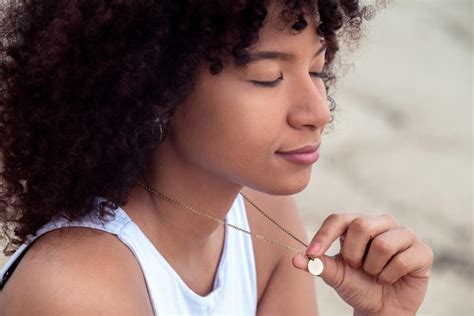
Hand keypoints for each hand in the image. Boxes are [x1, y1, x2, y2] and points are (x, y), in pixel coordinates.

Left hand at [292, 213, 432, 315]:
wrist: (381, 309)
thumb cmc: (357, 286)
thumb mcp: (335, 276)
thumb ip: (318, 265)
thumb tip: (295, 259)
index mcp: (357, 223)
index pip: (338, 219)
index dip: (324, 235)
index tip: (312, 254)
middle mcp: (381, 222)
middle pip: (361, 225)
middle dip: (353, 253)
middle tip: (357, 267)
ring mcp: (404, 234)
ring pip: (382, 243)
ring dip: (373, 267)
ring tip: (374, 273)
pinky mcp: (422, 251)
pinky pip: (401, 259)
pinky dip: (389, 275)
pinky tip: (390, 278)